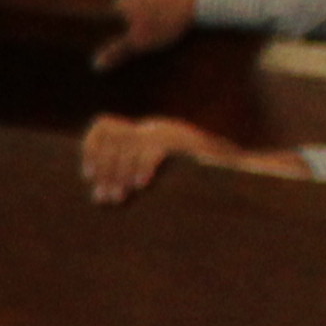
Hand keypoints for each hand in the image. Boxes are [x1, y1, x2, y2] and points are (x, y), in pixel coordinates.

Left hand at [81, 112, 251, 203]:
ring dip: (121, 172)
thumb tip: (98, 198)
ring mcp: (169, 130)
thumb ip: (128, 185)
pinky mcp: (185, 139)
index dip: (91, 150)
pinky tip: (142, 186)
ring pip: (131, 144)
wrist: (237, 171)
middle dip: (106, 170)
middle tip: (106, 198)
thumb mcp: (155, 181)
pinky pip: (156, 149)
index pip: (103, 127)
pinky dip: (145, 167)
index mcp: (143, 134)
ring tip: (121, 197)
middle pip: (113, 139)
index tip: (88, 176)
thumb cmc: (194, 182)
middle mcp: (153, 127)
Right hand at [93, 0, 207, 67]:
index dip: (119, 11)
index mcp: (132, 1)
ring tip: (166, 26)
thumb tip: (95, 65)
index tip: (121, 23)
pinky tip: (184, 20)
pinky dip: (177, 8)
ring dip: (159, 9)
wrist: (200, 4)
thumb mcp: (139, 43)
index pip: (119, 2)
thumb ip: (118, 52)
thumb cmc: (166, 24)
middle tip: (143, 27)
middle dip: (139, 10)